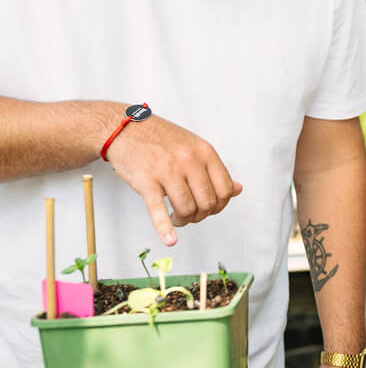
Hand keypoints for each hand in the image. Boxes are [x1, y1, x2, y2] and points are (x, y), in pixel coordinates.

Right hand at [106, 112, 241, 244]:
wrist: (126, 129)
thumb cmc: (160, 138)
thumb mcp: (194, 147)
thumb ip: (215, 169)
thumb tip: (237, 189)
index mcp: (204, 152)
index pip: (225, 189)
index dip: (220, 205)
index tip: (211, 208)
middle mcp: (189, 160)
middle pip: (207, 202)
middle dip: (201, 215)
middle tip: (192, 215)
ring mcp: (167, 170)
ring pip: (187, 209)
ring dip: (184, 220)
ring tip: (178, 218)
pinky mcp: (146, 181)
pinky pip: (158, 210)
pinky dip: (165, 229)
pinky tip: (169, 239)